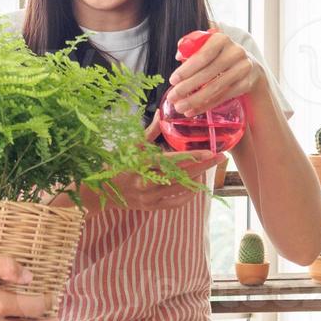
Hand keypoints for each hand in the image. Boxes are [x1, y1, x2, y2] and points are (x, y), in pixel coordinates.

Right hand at [94, 114, 218, 211]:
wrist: (100, 190)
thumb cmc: (115, 163)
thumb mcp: (130, 145)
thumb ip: (150, 132)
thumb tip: (162, 113)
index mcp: (142, 164)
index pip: (173, 161)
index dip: (194, 156)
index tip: (210, 151)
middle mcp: (147, 182)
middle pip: (183, 175)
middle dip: (204, 166)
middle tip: (220, 157)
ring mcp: (150, 197)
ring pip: (182, 189)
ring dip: (198, 178)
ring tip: (208, 168)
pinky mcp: (151, 207)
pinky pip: (176, 203)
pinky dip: (188, 195)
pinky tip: (194, 185)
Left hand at [165, 30, 263, 117]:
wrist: (247, 65)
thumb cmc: (219, 55)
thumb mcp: (207, 46)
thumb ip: (191, 48)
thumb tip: (179, 56)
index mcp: (221, 40)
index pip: (202, 55)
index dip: (186, 69)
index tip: (172, 80)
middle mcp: (235, 52)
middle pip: (208, 73)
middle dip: (187, 87)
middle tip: (172, 97)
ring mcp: (243, 68)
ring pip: (215, 87)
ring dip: (194, 100)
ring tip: (180, 107)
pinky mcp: (246, 84)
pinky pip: (222, 97)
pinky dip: (206, 105)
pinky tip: (193, 110)